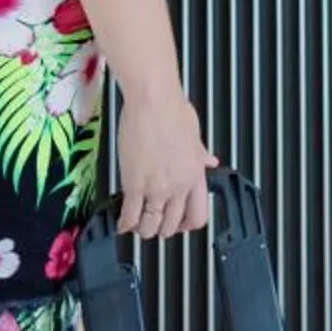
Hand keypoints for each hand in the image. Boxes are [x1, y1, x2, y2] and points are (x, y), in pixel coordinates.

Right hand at [116, 93, 218, 240]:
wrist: (153, 101)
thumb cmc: (172, 110)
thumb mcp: (195, 135)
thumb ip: (201, 154)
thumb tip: (210, 161)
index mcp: (195, 175)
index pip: (198, 216)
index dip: (187, 226)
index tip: (179, 224)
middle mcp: (178, 186)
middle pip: (172, 225)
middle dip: (162, 229)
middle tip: (154, 224)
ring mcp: (156, 188)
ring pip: (150, 225)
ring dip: (143, 229)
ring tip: (136, 225)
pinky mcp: (134, 184)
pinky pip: (130, 214)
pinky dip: (125, 223)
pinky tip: (121, 223)